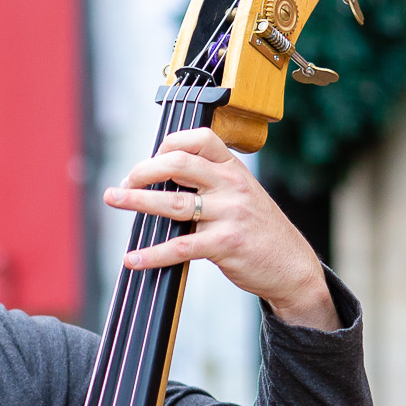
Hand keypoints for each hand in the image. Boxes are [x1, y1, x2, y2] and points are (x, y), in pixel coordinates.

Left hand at [103, 127, 338, 330]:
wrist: (292, 266)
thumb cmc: (260, 231)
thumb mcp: (243, 195)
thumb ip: (212, 183)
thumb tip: (161, 179)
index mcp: (234, 169)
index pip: (198, 138)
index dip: (167, 144)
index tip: (149, 161)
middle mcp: (232, 186)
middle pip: (179, 164)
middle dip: (143, 170)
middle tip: (123, 183)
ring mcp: (230, 214)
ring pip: (173, 203)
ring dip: (137, 201)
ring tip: (113, 199)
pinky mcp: (226, 244)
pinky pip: (180, 247)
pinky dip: (152, 255)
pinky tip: (133, 259)